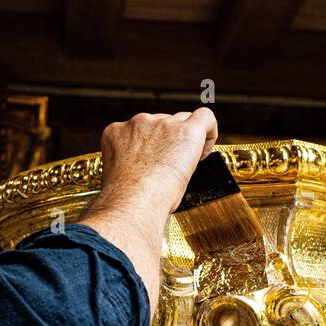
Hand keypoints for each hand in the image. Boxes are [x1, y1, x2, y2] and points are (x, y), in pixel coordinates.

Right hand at [80, 109, 218, 307]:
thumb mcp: (115, 183)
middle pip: (162, 123)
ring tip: (186, 169)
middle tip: (171, 174)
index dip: (151, 149)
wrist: (132, 206)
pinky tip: (205, 152)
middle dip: (168, 145)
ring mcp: (162, 124)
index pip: (139, 131)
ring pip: (182, 121)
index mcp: (115, 133)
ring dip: (186, 143)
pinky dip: (210, 133)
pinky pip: (206, 118)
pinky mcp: (186, 131)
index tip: (153, 170)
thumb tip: (129, 192)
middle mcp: (137, 123)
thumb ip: (125, 173)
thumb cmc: (121, 207)